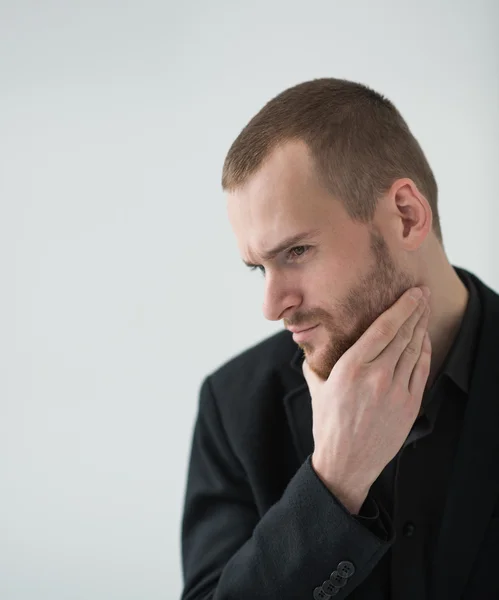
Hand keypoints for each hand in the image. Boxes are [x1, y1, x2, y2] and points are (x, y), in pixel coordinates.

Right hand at [303, 287, 431, 512]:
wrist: (345, 463)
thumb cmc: (328, 425)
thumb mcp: (317, 389)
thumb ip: (315, 363)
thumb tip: (308, 345)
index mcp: (350, 368)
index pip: (383, 328)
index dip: (401, 307)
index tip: (411, 293)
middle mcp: (376, 376)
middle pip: (403, 335)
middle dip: (415, 311)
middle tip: (422, 294)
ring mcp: (396, 391)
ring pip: (414, 350)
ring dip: (421, 328)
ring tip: (424, 312)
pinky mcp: (409, 406)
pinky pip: (421, 371)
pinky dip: (424, 352)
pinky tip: (424, 340)